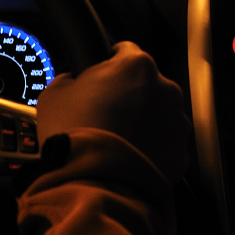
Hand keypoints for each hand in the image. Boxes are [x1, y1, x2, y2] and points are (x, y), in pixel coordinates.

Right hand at [36, 41, 189, 182]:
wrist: (91, 182)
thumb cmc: (74, 137)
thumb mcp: (54, 95)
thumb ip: (69, 79)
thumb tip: (71, 81)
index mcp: (136, 66)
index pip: (125, 51)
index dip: (108, 64)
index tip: (99, 78)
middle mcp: (165, 89)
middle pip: (146, 85)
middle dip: (129, 97)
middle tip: (104, 115)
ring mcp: (177, 121)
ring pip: (159, 115)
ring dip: (143, 122)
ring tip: (117, 139)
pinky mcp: (180, 152)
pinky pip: (165, 145)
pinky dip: (152, 149)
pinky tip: (129, 156)